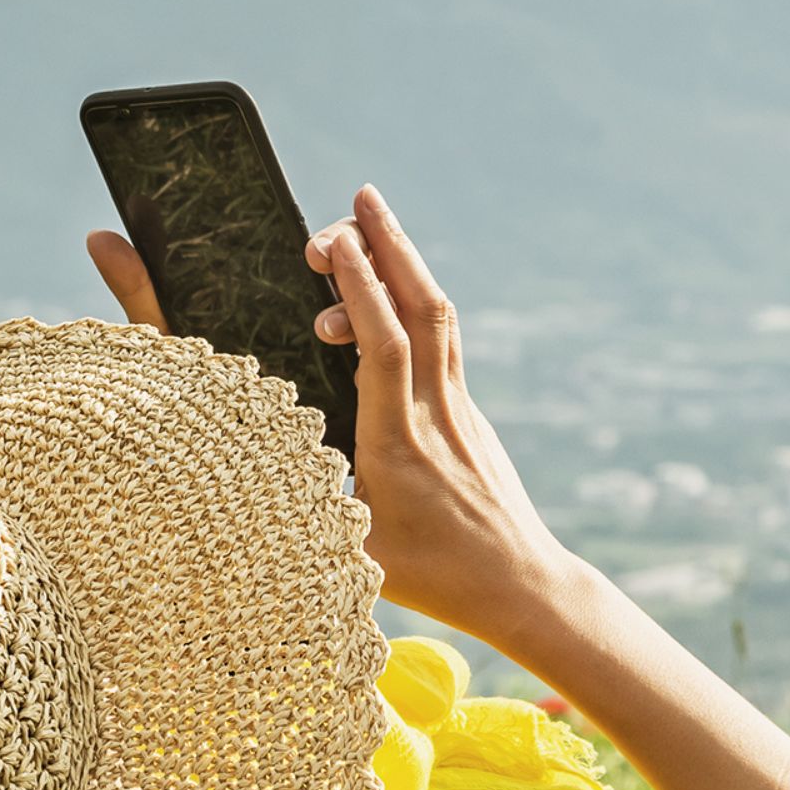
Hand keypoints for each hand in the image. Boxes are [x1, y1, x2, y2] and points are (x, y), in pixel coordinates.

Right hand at [321, 185, 583, 658]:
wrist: (525, 589)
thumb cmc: (436, 582)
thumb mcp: (359, 553)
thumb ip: (316, 503)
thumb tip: (264, 467)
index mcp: (399, 446)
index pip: (384, 349)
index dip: (360, 289)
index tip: (333, 242)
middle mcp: (435, 414)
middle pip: (420, 310)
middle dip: (389, 247)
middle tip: (360, 199)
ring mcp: (459, 408)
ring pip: (437, 317)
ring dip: (406, 260)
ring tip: (374, 217)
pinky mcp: (468, 413)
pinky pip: (442, 340)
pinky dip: (416, 298)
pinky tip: (399, 284)